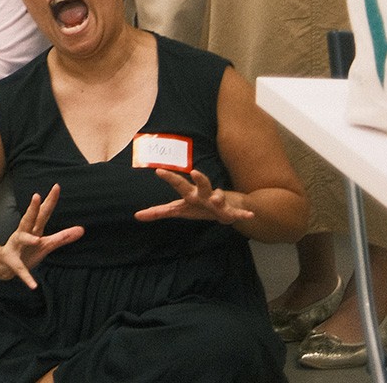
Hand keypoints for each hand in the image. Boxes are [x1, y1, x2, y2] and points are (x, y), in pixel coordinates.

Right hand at [0, 185, 85, 288]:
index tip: (56, 187)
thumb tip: (82, 229)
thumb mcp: (46, 244)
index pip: (43, 213)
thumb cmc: (27, 251)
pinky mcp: (13, 262)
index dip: (50, 201)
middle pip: (29, 219)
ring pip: (21, 239)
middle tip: (36, 196)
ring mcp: (16, 247)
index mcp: (34, 229)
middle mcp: (24, 234)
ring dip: (28, 239)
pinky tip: (33, 285)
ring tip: (37, 240)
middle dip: (33, 208)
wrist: (3, 265)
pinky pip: (20, 270)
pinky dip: (26, 277)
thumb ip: (63, 237)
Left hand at [134, 168, 254, 226]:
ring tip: (217, 199)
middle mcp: (205, 195)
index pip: (178, 184)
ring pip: (220, 197)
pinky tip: (250, 215)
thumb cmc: (197, 206)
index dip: (169, 178)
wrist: (223, 208)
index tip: (158, 170)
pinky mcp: (231, 212)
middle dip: (199, 179)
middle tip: (194, 171)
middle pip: (202, 185)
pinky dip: (244, 213)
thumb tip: (136, 216)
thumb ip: (158, 212)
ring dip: (219, 197)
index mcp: (190, 194)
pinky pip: (238, 213)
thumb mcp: (178, 209)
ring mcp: (219, 202)